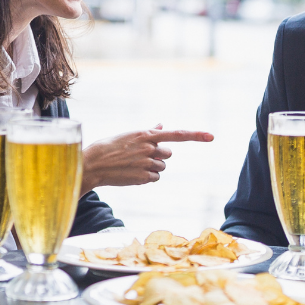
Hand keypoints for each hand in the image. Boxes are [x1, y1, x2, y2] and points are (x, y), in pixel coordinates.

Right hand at [81, 124, 213, 192]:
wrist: (93, 164)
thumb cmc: (109, 146)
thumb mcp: (129, 135)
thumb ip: (148, 132)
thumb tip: (161, 126)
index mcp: (146, 135)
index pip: (177, 135)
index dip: (195, 135)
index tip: (211, 136)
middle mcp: (149, 149)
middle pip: (168, 154)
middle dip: (158, 155)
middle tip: (141, 155)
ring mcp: (147, 164)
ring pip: (162, 167)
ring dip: (152, 166)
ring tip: (133, 164)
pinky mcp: (143, 178)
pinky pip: (155, 178)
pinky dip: (147, 176)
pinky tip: (132, 173)